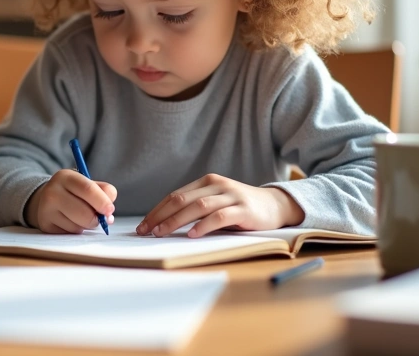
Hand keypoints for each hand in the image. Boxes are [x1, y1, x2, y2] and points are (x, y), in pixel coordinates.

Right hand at [24, 169, 116, 233]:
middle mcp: (52, 192)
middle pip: (84, 212)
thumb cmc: (74, 192)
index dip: (102, 202)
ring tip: (81, 217)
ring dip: (86, 225)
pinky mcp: (46, 225)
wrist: (46, 199)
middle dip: (97, 219)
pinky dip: (76, 230)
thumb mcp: (87, 184)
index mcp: (65, 177)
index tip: (110, 210)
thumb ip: (104, 192)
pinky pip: (69, 234)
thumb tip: (108, 214)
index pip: (88, 189)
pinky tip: (70, 222)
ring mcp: (47, 210)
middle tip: (99, 218)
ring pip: (77, 226)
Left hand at [135, 174, 304, 237]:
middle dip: (160, 216)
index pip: (175, 196)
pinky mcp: (244, 209)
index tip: (143, 226)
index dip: (157, 211)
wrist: (275, 205)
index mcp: (206, 182)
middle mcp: (216, 185)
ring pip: (197, 207)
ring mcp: (231, 196)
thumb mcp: (216, 203)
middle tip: (146, 231)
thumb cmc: (241, 208)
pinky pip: (220, 216)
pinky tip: (192, 234)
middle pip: (181, 200)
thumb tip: (164, 224)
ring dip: (176, 221)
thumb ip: (196, 208)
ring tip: (161, 233)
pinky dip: (204, 225)